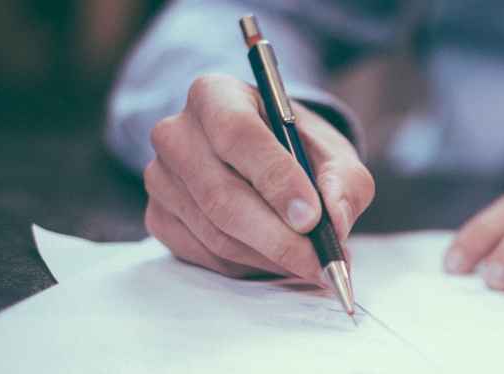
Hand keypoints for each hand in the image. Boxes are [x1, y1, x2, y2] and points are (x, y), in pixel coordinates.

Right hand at [143, 73, 373, 281]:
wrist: (264, 156)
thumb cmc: (297, 148)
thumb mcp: (332, 151)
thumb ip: (344, 180)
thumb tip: (336, 219)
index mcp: (215, 95)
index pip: (237, 135)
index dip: (276, 179)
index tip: (312, 217)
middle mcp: (176, 133)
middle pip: (222, 196)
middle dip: (279, 238)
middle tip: (322, 261)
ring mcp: (160, 178)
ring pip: (216, 234)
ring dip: (271, 257)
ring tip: (312, 263)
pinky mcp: (159, 217)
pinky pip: (206, 255)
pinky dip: (250, 266)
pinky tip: (279, 259)